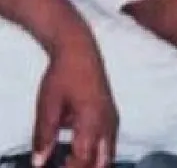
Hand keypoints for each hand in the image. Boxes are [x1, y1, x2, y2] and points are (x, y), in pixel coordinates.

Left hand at [33, 29, 117, 167]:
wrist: (79, 47)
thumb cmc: (64, 71)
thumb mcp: (48, 105)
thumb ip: (44, 136)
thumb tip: (39, 161)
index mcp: (93, 120)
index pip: (83, 160)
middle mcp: (107, 121)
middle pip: (101, 162)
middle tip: (65, 166)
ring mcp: (112, 117)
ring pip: (108, 154)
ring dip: (90, 160)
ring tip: (67, 160)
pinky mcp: (111, 113)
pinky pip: (108, 141)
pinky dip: (94, 149)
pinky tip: (76, 142)